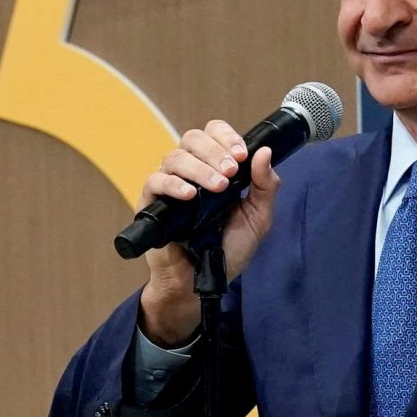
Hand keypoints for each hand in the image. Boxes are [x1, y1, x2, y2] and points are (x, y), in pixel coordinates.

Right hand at [137, 120, 281, 344]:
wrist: (204, 283)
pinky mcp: (151, 204)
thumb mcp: (258, 218)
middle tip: (231, 173)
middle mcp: (190, 171)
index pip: (213, 133)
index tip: (242, 156)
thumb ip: (265, 186)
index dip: (227, 137)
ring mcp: (169, 186)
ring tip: (217, 189)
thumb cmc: (228, 249)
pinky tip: (189, 195)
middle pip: (193, 138)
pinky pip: (154, 181)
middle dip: (215, 151)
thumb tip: (265, 151)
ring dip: (199, 168)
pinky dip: (172, 184)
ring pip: (175, 157)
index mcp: (214, 168)